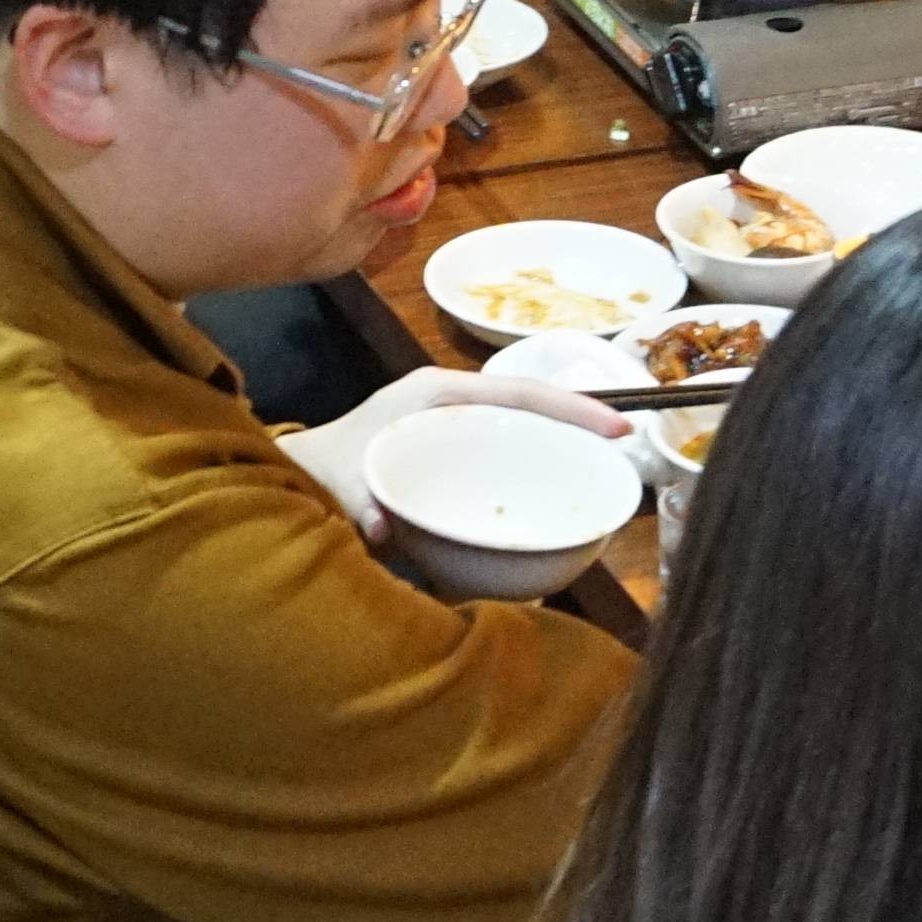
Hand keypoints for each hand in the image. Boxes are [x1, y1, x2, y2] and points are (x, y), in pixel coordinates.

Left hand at [276, 363, 626, 544]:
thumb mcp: (341, 484)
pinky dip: (533, 467)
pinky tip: (552, 499)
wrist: (297, 472)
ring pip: (523, 428)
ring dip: (559, 445)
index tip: (617, 427)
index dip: (571, 408)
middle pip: (531, 405)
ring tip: (601, 476)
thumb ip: (359, 505)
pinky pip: (507, 450)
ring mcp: (457, 423)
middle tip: (624, 450)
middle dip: (577, 422)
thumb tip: (384, 530)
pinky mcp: (456, 448)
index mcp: (434, 394)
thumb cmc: (323, 469)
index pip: (517, 391)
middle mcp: (452, 402)